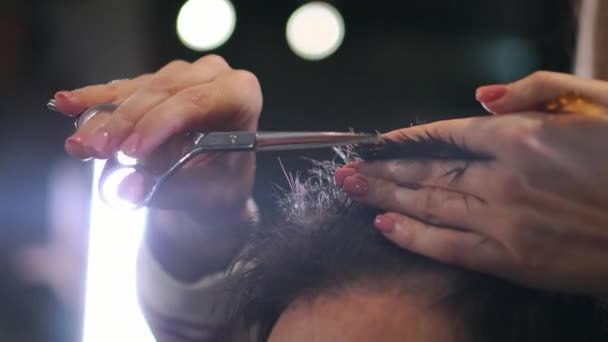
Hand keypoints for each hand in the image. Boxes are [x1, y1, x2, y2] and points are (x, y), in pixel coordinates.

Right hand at [53, 55, 261, 211]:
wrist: (218, 181)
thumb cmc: (221, 184)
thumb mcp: (204, 195)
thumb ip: (168, 189)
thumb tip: (128, 188)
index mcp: (240, 96)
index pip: (196, 103)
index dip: (159, 124)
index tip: (130, 150)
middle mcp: (215, 76)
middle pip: (163, 94)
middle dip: (124, 124)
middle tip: (93, 150)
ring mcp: (185, 74)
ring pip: (138, 91)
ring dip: (105, 118)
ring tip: (80, 143)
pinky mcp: (157, 81)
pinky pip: (123, 89)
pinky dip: (96, 101)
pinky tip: (68, 103)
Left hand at [338, 75, 607, 294]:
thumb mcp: (601, 103)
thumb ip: (539, 91)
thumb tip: (484, 96)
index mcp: (523, 137)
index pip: (445, 132)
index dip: (405, 137)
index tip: (376, 141)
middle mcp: (503, 177)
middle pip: (426, 169)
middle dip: (381, 169)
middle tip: (346, 169)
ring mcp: (504, 220)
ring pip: (428, 203)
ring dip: (384, 196)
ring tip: (350, 190)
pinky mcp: (513, 260)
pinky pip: (449, 245)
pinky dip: (413, 235)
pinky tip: (385, 225)